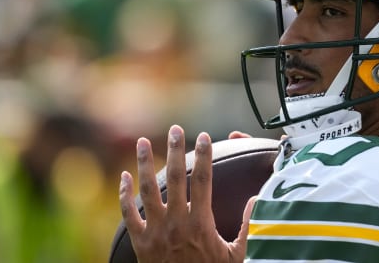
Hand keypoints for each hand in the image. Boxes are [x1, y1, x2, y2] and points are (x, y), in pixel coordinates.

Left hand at [119, 125, 252, 262]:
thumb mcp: (237, 256)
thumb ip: (247, 227)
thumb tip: (255, 200)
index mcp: (200, 223)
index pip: (203, 181)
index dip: (204, 157)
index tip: (205, 137)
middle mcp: (176, 223)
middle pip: (175, 179)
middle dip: (175, 151)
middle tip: (175, 129)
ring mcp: (155, 232)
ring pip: (146, 191)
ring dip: (144, 164)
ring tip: (142, 141)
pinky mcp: (139, 242)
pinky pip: (128, 215)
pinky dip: (123, 195)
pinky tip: (123, 177)